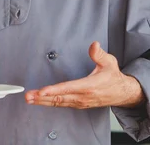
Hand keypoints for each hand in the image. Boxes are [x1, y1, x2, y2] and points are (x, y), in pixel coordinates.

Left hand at [24, 42, 145, 108]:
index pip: (68, 88)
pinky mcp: (78, 104)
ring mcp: (80, 102)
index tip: (42, 91)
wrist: (121, 93)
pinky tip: (41, 101)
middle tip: (28, 96)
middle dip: (42, 97)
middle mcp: (83, 96)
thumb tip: (93, 45)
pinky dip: (50, 103)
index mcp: (89, 86)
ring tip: (30, 99)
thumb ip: (99, 54)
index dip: (54, 90)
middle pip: (59, 98)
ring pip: (59, 103)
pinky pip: (62, 104)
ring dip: (43, 101)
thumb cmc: (113, 78)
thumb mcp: (109, 62)